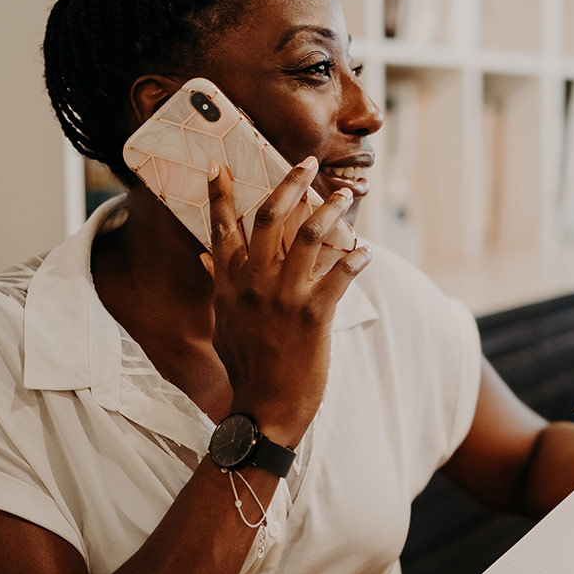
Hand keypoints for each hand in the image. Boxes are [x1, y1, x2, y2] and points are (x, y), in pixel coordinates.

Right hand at [204, 158, 370, 445]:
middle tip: (308, 162)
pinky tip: (365, 251)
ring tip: (347, 194)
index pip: (222, 229)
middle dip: (291, 183)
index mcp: (229, 284)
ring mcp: (282, 297)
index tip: (220, 166)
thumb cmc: (246, 369)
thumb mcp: (223, 324)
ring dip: (331, 210)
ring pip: (308, 235)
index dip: (221, 196)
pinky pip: (340, 273)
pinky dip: (356, 258)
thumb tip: (208, 259)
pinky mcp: (312, 315)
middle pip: (270, 217)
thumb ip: (219, 286)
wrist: (263, 411)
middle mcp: (252, 284)